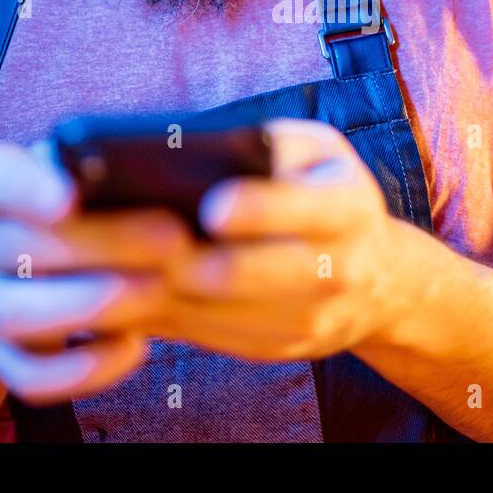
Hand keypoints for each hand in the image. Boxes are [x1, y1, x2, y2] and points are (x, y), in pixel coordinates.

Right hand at [0, 140, 196, 404]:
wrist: (16, 272)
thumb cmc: (69, 207)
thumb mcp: (73, 171)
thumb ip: (100, 168)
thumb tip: (159, 174)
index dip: (25, 189)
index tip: (70, 197)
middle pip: (19, 246)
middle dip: (101, 245)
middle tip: (173, 239)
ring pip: (17, 314)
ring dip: (94, 303)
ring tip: (159, 288)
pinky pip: (31, 377)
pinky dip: (86, 368)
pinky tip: (134, 346)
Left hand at [151, 118, 421, 360]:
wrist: (379, 279)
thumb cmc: (325, 193)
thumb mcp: (321, 152)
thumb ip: (274, 142)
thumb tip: (201, 149)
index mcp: (348, 209)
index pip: (301, 210)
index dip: (255, 209)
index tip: (211, 206)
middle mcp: (337, 271)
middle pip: (247, 274)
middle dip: (186, 261)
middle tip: (134, 244)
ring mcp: (309, 321)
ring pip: (219, 314)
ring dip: (160, 294)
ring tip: (113, 269)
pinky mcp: (278, 350)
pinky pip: (211, 337)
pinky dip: (166, 316)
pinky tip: (129, 293)